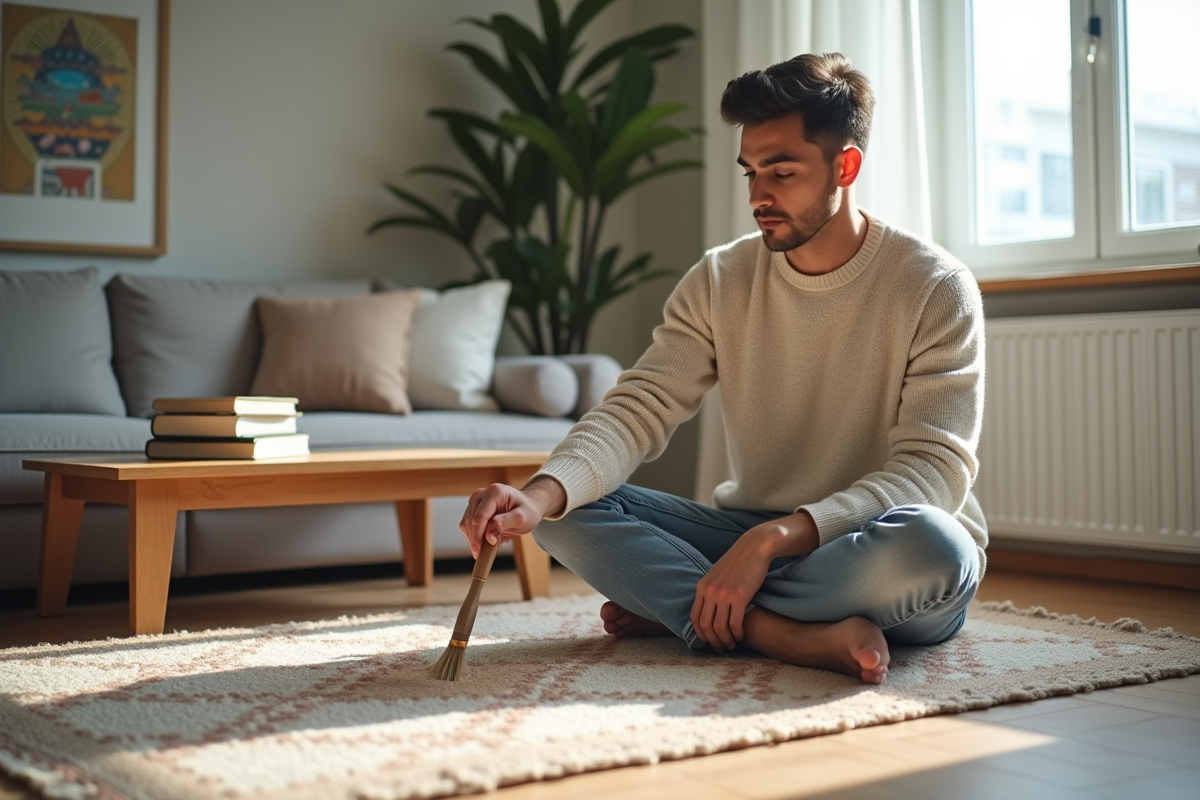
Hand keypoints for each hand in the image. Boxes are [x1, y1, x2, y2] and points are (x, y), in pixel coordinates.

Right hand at [458, 476, 564, 558]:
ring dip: (474, 539)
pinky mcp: (472, 508)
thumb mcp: (522, 518)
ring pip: (466, 524)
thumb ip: (504, 524)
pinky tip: (487, 539)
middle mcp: (481, 494)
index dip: (477, 535)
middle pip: (470, 521)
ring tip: (491, 544)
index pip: (480, 517)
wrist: (528, 506)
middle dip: (475, 539)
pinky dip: (474, 536)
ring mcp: (475, 500)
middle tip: (484, 554)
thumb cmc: (527, 511)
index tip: (478, 552)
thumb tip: (488, 535)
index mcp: (495, 492)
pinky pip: (467, 526)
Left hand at [690, 511, 819, 651]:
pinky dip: (737, 633)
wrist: (755, 547)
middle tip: (721, 648)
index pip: (694, 617)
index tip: (708, 641)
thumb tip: (708, 607)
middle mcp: (710, 591)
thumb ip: (711, 589)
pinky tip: (741, 635)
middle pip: (705, 625)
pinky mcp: (740, 596)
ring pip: (719, 627)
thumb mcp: (717, 574)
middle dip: (712, 641)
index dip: (700, 634)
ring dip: (725, 640)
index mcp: (702, 586)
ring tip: (732, 644)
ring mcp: (724, 594)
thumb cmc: (739, 561)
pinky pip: (735, 623)